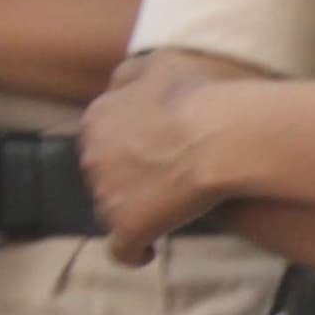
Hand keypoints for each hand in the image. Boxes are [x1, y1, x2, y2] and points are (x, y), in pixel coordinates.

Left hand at [80, 53, 234, 259]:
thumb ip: (131, 73)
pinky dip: (135, 251)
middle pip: (103, 174)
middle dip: (128, 178)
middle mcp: (92, 157)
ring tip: (167, 212)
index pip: (103, 138)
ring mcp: (107, 195)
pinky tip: (150, 251)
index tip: (156, 151)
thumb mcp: (160, 63)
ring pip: (111, 209)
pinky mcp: (127, 227)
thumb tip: (117, 82)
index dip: (130, 146)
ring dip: (135, 210)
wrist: (222, 135)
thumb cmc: (199, 95)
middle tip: (167, 179)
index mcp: (98, 118)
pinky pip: (123, 250)